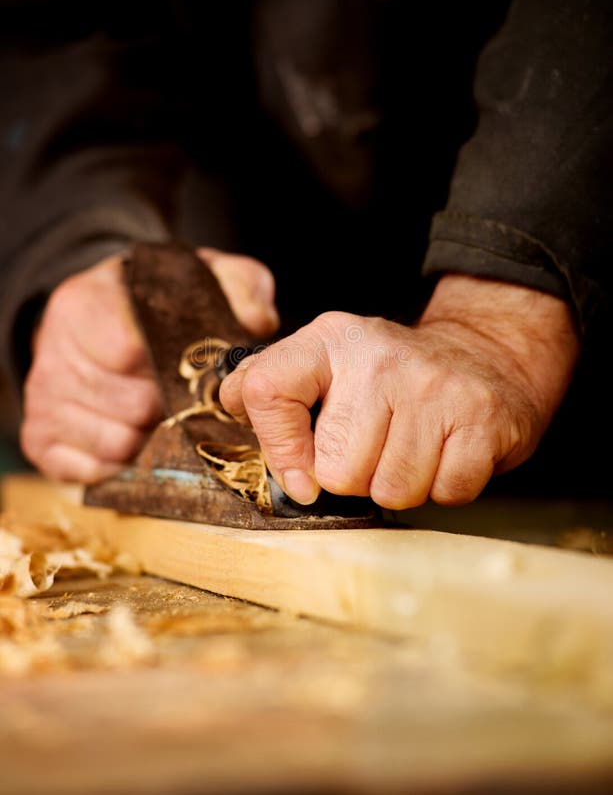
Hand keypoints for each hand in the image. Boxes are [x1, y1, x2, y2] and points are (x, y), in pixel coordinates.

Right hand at [20, 249, 278, 482]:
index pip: (128, 350)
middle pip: (130, 405)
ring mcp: (45, 400)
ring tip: (170, 420)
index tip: (199, 372)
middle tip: (195, 403)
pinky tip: (144, 442)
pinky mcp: (41, 440)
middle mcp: (55, 353)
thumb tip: (257, 321)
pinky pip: (91, 471)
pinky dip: (126, 466)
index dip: (174, 369)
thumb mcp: (202, 276)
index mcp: (87, 303)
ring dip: (154, 440)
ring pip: (116, 443)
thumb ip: (237, 285)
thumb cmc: (161, 305)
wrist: (102, 319)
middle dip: (173, 409)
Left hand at [220, 275, 578, 507]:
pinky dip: (444, 486)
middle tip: (377, 448)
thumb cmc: (392, 376)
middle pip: (337, 471)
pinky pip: (445, 492)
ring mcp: (434, 386)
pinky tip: (445, 452)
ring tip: (412, 449)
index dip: (276, 448)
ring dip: (401, 485)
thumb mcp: (328, 359)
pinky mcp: (481, 418)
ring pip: (392, 490)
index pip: (267, 391)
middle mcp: (379, 356)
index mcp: (330, 338)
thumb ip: (272, 381)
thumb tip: (228, 403)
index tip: (299, 476)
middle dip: (356, 478)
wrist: (487, 355)